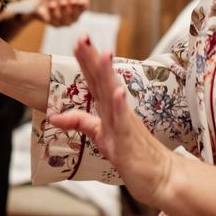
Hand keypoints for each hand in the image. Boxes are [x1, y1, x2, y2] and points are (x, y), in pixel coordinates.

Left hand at [29, 0, 88, 25]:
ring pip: (67, 21)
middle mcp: (72, 16)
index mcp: (77, 6)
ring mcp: (64, 22)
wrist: (34, 0)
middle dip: (72, 8)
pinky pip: (56, 21)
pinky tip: (51, 5)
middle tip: (67, 0)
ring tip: (56, 2)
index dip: (82, 4)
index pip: (84, 7)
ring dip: (62, 11)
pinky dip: (53, 12)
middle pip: (77, 16)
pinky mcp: (54, 24)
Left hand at [48, 36, 172, 206]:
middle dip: (92, 59)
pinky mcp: (130, 140)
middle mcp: (118, 110)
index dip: (86, 61)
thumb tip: (52, 116)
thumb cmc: (133, 155)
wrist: (162, 178)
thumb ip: (79, 122)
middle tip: (83, 38)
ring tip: (103, 54)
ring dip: (108, 75)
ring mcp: (125, 123)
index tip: (78, 41)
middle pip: (103, 80)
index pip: (95, 80)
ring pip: (114, 95)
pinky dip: (120, 106)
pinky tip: (117, 92)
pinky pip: (125, 121)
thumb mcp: (100, 136)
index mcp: (110, 108)